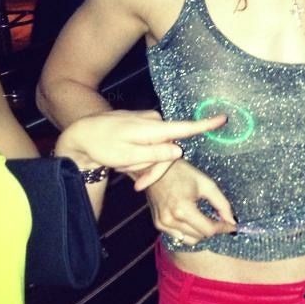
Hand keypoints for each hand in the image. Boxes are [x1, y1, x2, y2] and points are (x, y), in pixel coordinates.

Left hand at [54, 110, 227, 188]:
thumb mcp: (128, 156)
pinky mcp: (144, 126)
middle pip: (169, 150)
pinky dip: (143, 157)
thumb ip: (155, 156)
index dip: (205, 125)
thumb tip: (179, 152)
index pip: (184, 127)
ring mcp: (149, 123)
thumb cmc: (102, 145)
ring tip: (126, 168)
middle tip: (138, 185)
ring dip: (147, 164)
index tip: (223, 118)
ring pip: (160, 150)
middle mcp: (154, 121)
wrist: (81, 133)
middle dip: (156, 168)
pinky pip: (152, 145)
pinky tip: (125, 161)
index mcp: (152, 128)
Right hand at [147, 157, 236, 245]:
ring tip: (203, 218)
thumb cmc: (182, 173)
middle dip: (212, 229)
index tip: (232, 226)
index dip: (223, 228)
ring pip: (190, 240)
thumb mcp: (206, 184)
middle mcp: (171, 220)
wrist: (155, 168)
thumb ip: (221, 204)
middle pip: (200, 236)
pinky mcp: (158, 225)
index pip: (208, 229)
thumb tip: (232, 221)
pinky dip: (188, 231)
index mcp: (183, 209)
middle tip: (219, 219)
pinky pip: (179, 236)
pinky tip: (190, 219)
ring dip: (200, 232)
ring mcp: (163, 224)